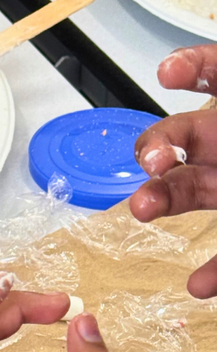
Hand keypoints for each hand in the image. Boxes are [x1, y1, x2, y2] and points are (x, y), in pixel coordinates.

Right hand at [131, 45, 216, 297]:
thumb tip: (177, 91)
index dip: (195, 66)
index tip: (169, 71)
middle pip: (180, 137)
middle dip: (155, 145)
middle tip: (151, 161)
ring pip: (187, 190)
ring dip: (158, 197)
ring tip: (141, 208)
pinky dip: (213, 271)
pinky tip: (199, 285)